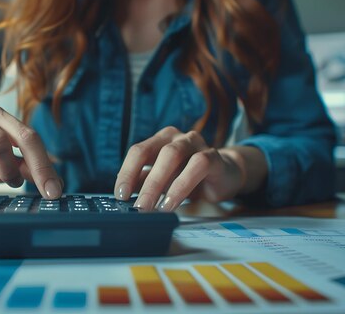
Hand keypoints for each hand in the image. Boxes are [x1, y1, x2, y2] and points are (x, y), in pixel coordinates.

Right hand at [0, 103, 62, 198]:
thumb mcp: (6, 166)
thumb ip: (27, 169)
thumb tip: (55, 184)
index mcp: (6, 120)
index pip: (32, 139)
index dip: (45, 165)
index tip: (55, 191)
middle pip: (20, 135)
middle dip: (35, 165)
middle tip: (43, 191)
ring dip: (4, 166)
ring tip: (6, 181)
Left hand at [114, 126, 246, 210]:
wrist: (224, 175)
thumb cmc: (188, 177)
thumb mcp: (162, 181)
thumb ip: (144, 183)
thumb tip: (123, 196)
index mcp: (159, 141)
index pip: (137, 152)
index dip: (126, 172)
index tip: (120, 194)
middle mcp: (175, 137)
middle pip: (152, 152)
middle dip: (142, 181)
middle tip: (138, 206)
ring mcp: (194, 142)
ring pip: (172, 155)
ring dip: (161, 183)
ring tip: (154, 207)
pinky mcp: (213, 155)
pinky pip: (197, 165)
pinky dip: (182, 184)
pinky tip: (173, 201)